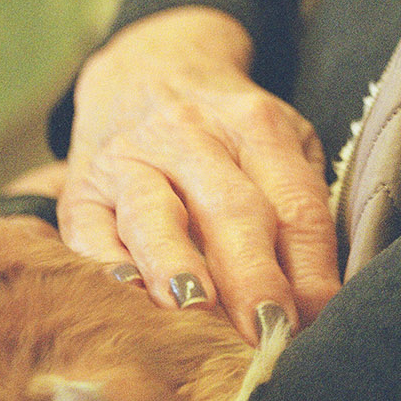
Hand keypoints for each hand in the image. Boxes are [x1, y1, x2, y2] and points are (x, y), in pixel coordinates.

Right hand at [56, 7, 339, 343]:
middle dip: (252, 278)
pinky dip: (106, 266)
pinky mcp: (82, 187)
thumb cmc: (230, 127)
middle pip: (230, 210)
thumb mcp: (280, 142)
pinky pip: (89, 231)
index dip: (310, 268)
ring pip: (153, 215)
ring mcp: (131, 159)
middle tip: (268, 333)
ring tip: (195, 312)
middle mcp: (192, 137)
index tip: (318, 322)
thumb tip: (319, 303)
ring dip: (176, 267)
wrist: (147, 66)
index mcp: (257, 126)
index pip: (295, 204)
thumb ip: (301, 208)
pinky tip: (125, 296)